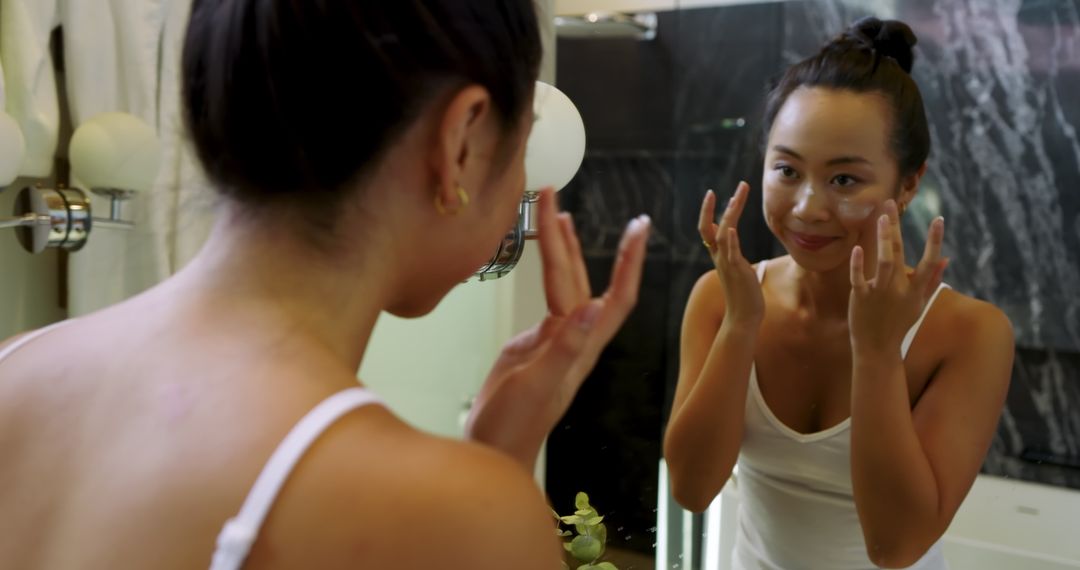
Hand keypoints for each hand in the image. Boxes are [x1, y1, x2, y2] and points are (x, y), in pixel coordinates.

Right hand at [465, 188, 650, 468]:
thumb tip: (589, 309)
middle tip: (556, 194)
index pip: (616, 295)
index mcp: (582, 346)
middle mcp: (575, 338)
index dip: (629, 261)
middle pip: (582, 278)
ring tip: (553, 209)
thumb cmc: (514, 427)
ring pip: (565, 284)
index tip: (638, 226)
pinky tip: (545, 256)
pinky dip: (547, 271)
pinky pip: (548, 297)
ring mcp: (557, 340)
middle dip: (571, 236)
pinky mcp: (535, 344)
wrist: (493, 452)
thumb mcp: (536, 386)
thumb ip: (563, 349)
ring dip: (560, 247)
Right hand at [699, 181, 763, 327]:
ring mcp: (727, 264)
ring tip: (734, 198)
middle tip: (715, 191)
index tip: (712, 194)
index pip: (707, 229)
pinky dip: (730, 240)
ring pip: (721, 235)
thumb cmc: (744, 294)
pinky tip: (732, 227)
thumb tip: (731, 238)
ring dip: (728, 215)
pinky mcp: (737, 271)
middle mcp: (719, 257)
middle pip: (708, 228)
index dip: (707, 212)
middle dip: (710, 209)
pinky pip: (731, 253)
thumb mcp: (737, 268)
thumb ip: (732, 253)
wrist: (744, 317)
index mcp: (719, 256)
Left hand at [849, 200, 947, 354]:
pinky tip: (858, 248)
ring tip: (880, 217)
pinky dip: (859, 265)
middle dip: (895, 227)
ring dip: (882, 239)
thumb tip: (946, 259)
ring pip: (884, 262)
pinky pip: (859, 278)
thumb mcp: (919, 304)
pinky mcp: (861, 298)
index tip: (938, 219)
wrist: (878, 348)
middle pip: (899, 253)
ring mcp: (880, 293)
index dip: (934, 241)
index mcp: (915, 290)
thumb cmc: (899, 324)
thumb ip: (932, 281)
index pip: (929, 262)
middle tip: (890, 202)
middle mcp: (899, 289)